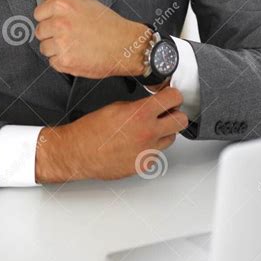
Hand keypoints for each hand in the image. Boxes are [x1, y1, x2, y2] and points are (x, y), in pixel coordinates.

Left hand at [28, 0, 149, 78]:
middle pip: (40, 31)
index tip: (64, 21)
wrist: (125, 45)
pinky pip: (53, 62)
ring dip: (57, 48)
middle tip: (72, 33)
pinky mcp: (65, 61)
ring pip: (44, 48)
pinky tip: (77, 53)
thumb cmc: (107, 23)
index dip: (52, 18)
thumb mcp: (82, 0)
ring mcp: (62, 43)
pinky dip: (63, 61)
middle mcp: (60, 24)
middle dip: (53, 33)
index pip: (38, 13)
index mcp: (63, 6)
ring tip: (76, 44)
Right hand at [35, 86, 188, 182]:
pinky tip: (135, 145)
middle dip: (174, 114)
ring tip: (145, 130)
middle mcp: (148, 133)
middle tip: (165, 113)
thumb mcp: (117, 107)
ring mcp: (148, 151)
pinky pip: (157, 154)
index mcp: (141, 113)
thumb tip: (154, 104)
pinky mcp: (144, 165)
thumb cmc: (91, 130)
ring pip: (171, 138)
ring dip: (163, 133)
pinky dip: (150, 149)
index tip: (170, 96)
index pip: (174, 98)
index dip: (173, 95)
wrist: (78, 152)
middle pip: (182, 120)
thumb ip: (140, 105)